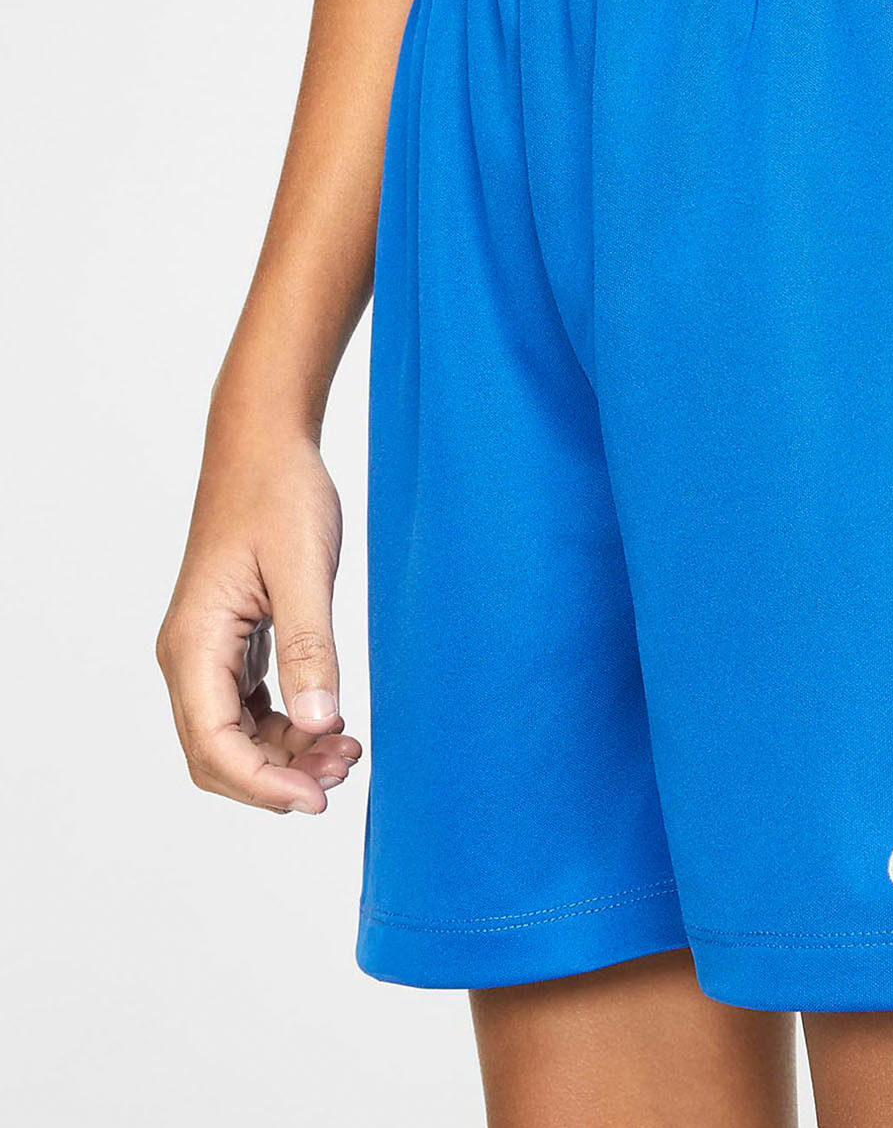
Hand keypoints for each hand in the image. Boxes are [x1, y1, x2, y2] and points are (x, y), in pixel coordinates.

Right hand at [157, 428, 359, 813]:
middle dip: (276, 777)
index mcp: (195, 643)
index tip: (317, 800)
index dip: (263, 785)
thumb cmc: (280, 496)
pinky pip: (249, 707)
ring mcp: (209, 650)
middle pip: (217, 753)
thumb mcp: (303, 571)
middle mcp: (190, 655)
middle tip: (344, 774)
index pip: (215, 745)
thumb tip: (320, 723)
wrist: (265, 447)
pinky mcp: (233, 641)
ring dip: (286, 755)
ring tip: (349, 752)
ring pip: (235, 735)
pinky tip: (332, 723)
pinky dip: (287, 726)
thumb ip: (311, 648)